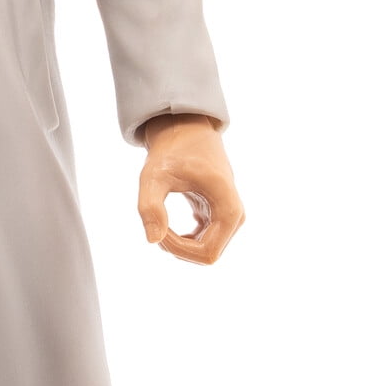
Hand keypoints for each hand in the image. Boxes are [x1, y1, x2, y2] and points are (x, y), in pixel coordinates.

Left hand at [138, 113, 243, 264]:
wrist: (185, 129)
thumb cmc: (171, 151)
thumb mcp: (153, 176)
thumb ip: (149, 207)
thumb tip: (153, 241)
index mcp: (229, 208)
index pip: (208, 253)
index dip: (178, 249)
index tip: (157, 228)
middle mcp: (235, 216)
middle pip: (207, 256)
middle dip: (177, 248)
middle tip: (155, 223)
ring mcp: (229, 217)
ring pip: (205, 251)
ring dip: (178, 245)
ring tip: (160, 220)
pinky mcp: (219, 216)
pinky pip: (203, 243)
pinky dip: (182, 240)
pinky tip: (167, 224)